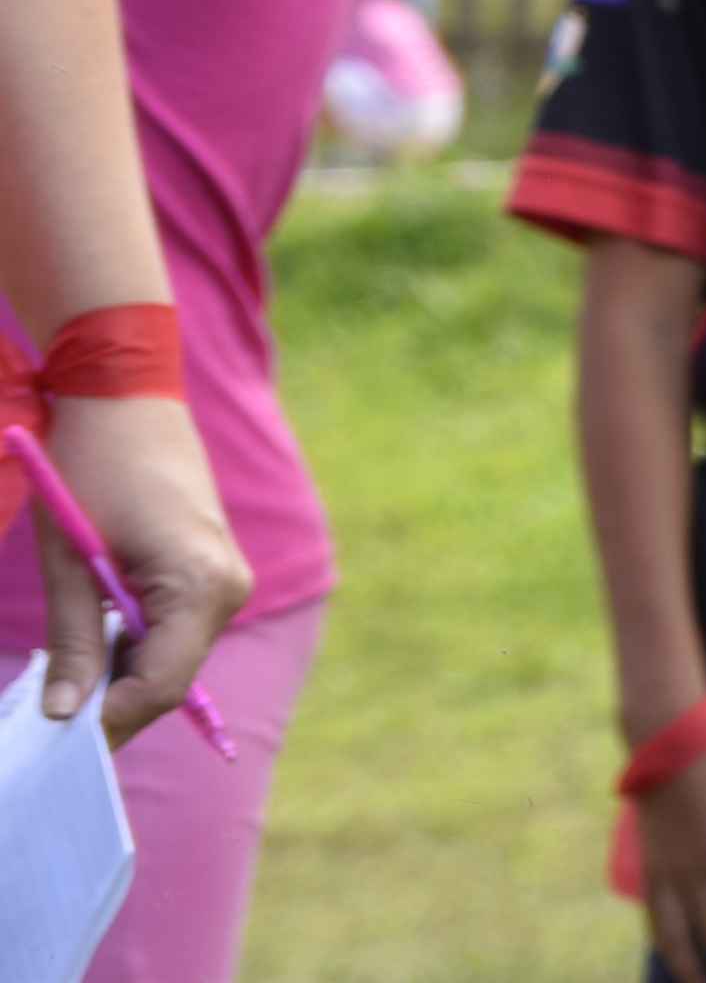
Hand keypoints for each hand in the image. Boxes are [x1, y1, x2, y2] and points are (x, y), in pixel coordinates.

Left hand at [34, 392, 248, 741]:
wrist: (126, 395)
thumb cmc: (94, 467)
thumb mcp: (71, 559)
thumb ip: (75, 640)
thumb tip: (64, 716)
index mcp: (200, 586)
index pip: (158, 686)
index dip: (105, 722)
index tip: (50, 741)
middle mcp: (228, 588)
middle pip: (168, 679)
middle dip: (110, 704)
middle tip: (46, 719)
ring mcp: (224, 579)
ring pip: (170, 659)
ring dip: (118, 675)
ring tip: (63, 676)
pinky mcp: (209, 571)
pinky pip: (173, 631)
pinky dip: (132, 647)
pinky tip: (94, 639)